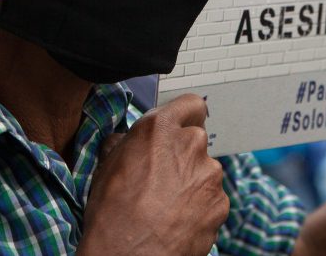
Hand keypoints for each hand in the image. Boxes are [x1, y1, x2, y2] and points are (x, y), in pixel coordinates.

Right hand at [80, 94, 228, 255]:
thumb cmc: (111, 214)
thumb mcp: (106, 167)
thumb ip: (125, 144)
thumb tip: (125, 141)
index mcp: (161, 128)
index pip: (191, 104)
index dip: (184, 117)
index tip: (178, 130)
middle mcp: (191, 144)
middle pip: (196, 140)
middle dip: (182, 155)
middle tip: (162, 177)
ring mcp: (210, 174)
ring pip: (204, 170)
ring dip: (191, 182)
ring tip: (166, 205)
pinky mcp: (220, 203)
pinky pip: (212, 198)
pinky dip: (200, 207)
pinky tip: (178, 221)